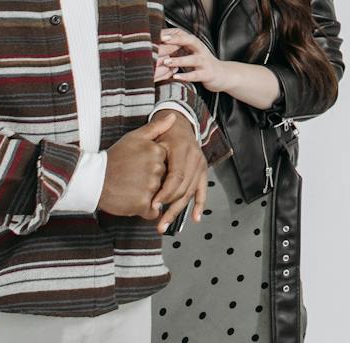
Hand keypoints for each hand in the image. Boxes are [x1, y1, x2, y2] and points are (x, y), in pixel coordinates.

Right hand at [98, 112, 172, 218]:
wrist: (93, 180)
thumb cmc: (114, 159)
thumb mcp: (134, 137)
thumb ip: (156, 127)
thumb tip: (174, 116)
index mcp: (157, 151)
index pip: (167, 163)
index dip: (154, 167)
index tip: (141, 166)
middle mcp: (156, 169)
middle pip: (164, 179)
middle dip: (153, 181)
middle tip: (134, 178)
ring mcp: (150, 187)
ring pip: (160, 195)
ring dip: (149, 195)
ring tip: (132, 188)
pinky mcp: (142, 204)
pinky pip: (153, 211)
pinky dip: (146, 210)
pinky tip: (133, 200)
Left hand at [145, 111, 208, 232]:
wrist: (179, 125)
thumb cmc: (163, 134)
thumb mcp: (153, 136)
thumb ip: (149, 152)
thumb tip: (146, 170)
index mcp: (181, 149)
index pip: (176, 176)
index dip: (165, 193)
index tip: (153, 205)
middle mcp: (194, 157)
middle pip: (184, 188)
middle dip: (170, 207)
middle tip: (157, 220)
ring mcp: (200, 165)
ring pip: (190, 192)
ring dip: (179, 211)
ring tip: (165, 225)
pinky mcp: (203, 171)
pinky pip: (202, 190)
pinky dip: (199, 205)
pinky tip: (195, 218)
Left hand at [155, 27, 226, 91]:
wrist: (222, 74)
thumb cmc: (202, 63)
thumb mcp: (191, 52)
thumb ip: (179, 47)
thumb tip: (158, 44)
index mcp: (195, 43)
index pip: (183, 34)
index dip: (170, 33)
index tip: (157, 33)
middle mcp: (200, 50)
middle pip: (190, 41)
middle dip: (176, 40)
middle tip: (162, 40)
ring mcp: (204, 61)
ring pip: (192, 59)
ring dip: (178, 60)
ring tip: (166, 62)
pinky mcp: (207, 74)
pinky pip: (195, 75)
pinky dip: (185, 76)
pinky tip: (175, 76)